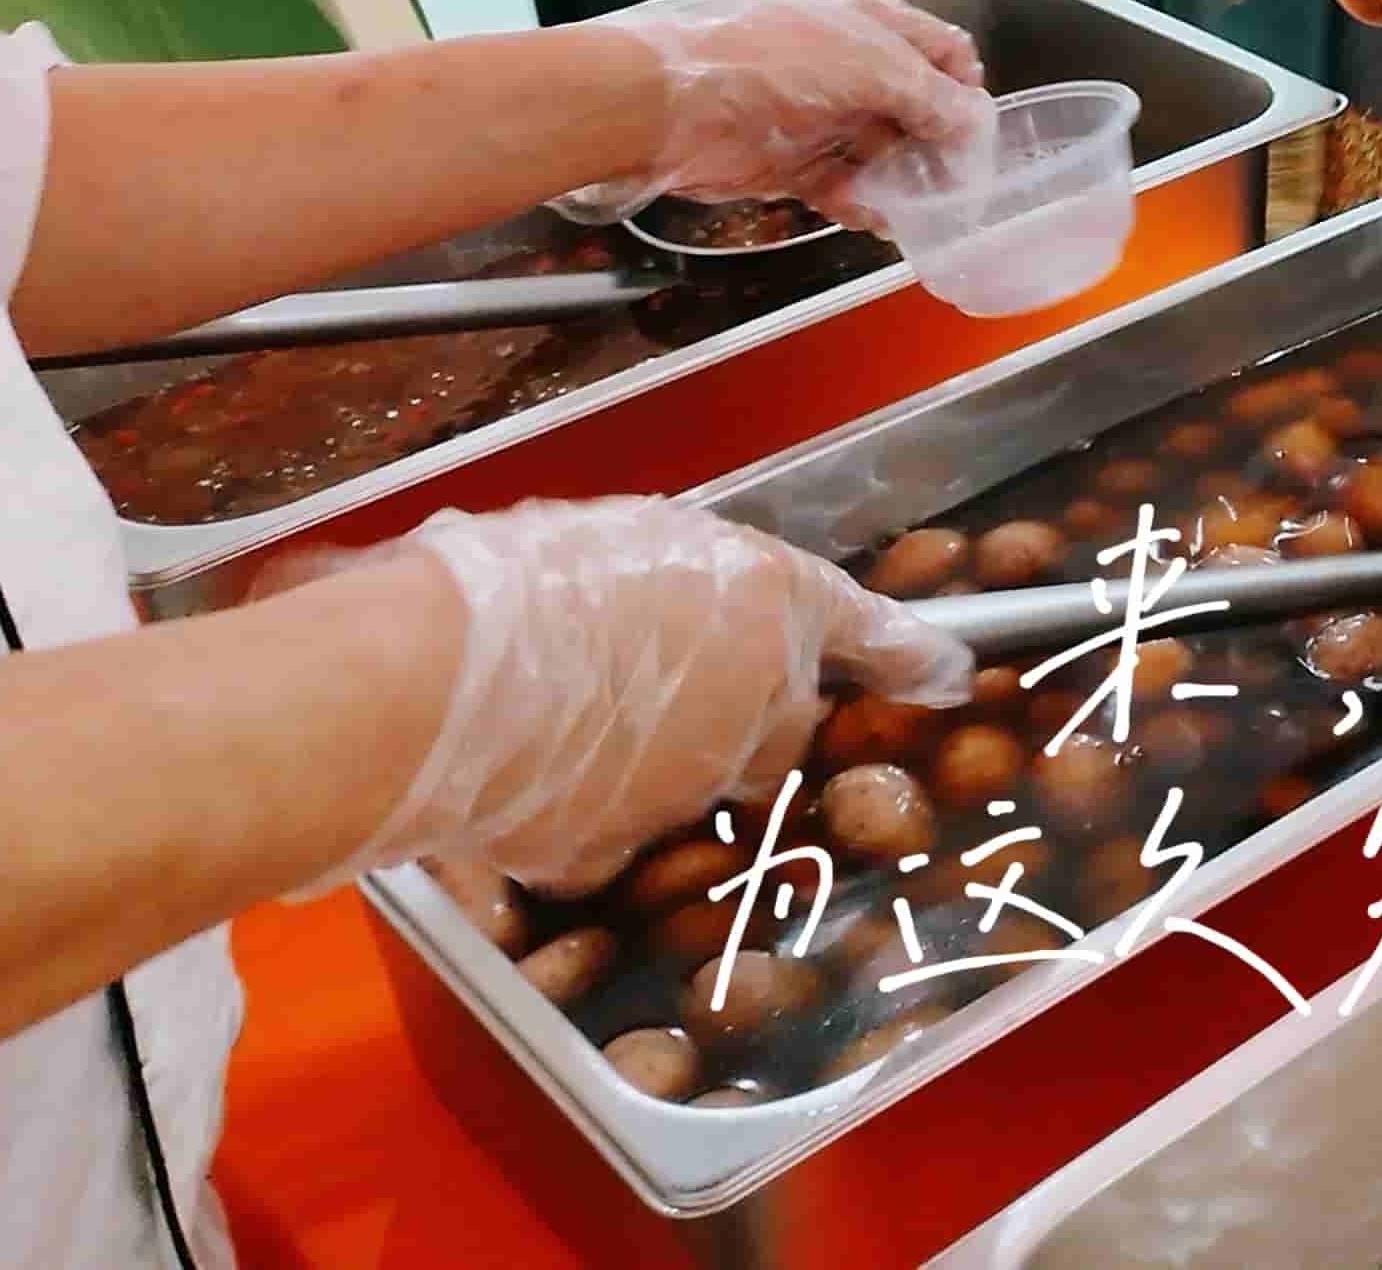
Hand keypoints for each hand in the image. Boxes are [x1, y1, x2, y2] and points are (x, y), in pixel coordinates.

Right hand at [310, 499, 970, 891]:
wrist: (437, 681)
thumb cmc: (522, 578)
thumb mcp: (622, 534)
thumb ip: (680, 577)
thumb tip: (668, 595)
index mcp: (774, 601)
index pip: (868, 630)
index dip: (908, 652)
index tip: (945, 671)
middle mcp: (760, 699)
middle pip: (780, 717)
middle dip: (738, 705)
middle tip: (652, 673)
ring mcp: (694, 783)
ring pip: (697, 774)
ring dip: (653, 751)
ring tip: (560, 711)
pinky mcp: (619, 848)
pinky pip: (613, 826)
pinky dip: (578, 805)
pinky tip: (519, 769)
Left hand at [568, 0, 988, 218]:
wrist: (664, 102)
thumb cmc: (771, 63)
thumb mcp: (869, 68)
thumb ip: (931, 97)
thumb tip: (975, 123)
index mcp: (871, 24)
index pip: (942, 51)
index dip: (968, 89)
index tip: (981, 135)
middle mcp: (848, 66)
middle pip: (915, 108)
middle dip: (940, 146)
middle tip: (960, 187)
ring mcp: (817, 115)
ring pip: (880, 152)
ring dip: (904, 183)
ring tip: (921, 213)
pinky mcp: (787, 162)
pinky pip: (839, 185)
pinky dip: (860, 204)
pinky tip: (874, 221)